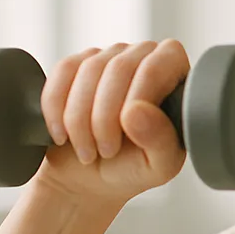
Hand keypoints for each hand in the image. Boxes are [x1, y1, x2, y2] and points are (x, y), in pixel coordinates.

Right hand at [34, 40, 189, 203]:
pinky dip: (57, 109)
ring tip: (88, 151)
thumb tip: (136, 111)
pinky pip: (63, 71)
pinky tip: (63, 135)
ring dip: (80, 119)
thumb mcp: (158, 165)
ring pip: (89, 69)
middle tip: (106, 151)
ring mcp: (109, 56)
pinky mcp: (75, 64)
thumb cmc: (134, 167)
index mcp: (177, 75)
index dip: (136, 100)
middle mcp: (146, 56)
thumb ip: (160, 140)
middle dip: (105, 117)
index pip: (156, 66)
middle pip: (120, 67)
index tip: (125, 135)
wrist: (91, 177)